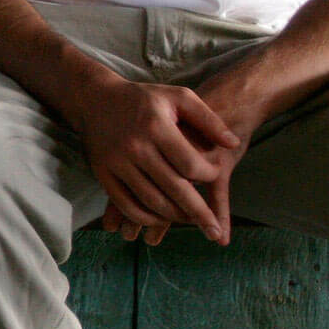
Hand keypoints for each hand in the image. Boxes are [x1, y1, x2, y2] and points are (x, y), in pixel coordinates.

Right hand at [67, 72, 241, 244]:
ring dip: (174, 217)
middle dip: (198, 213)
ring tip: (190, 221)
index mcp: (157, 126)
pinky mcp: (103, 175)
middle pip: (174, 189)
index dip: (208, 175)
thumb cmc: (144, 99)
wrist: (95, 99)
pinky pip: (126, 205)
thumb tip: (234, 144)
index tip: (216, 174)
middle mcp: (135, 147)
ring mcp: (117, 163)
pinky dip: (145, 218)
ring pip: (151, 202)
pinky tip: (160, 219)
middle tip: (213, 231)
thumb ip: (208, 119)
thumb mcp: (179, 97)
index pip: (190, 164)